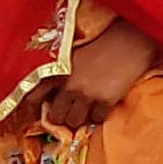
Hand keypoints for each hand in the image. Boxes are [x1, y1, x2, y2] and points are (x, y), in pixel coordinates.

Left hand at [40, 18, 157, 130]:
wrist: (129, 42)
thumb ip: (63, 73)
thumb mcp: (74, 55)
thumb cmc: (103, 44)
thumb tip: (56, 94)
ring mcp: (87, 94)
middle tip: (69, 111)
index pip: (33, 96)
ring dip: (79, 118)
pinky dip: (98, 116)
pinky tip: (102, 106)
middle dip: (61, 116)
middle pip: (55, 116)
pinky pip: (96, 119)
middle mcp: (69, 85)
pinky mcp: (105, 101)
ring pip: (74, 121)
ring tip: (86, 109)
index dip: (33, 108)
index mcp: (58, 71)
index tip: (37, 113)